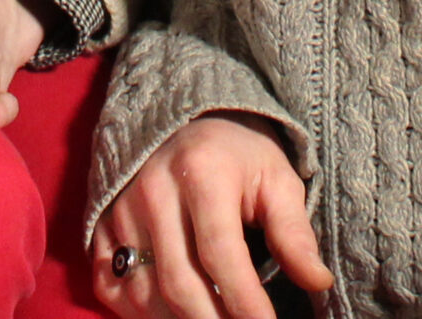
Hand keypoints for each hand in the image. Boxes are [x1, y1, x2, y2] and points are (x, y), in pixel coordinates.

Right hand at [92, 114, 331, 318]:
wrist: (184, 122)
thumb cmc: (238, 156)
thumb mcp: (276, 180)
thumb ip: (294, 233)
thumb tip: (319, 282)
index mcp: (202, 172)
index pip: (220, 254)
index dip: (245, 301)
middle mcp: (153, 190)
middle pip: (179, 282)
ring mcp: (121, 209)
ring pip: (145, 293)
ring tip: (214, 318)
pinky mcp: (102, 225)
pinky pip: (112, 287)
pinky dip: (141, 313)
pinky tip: (172, 312)